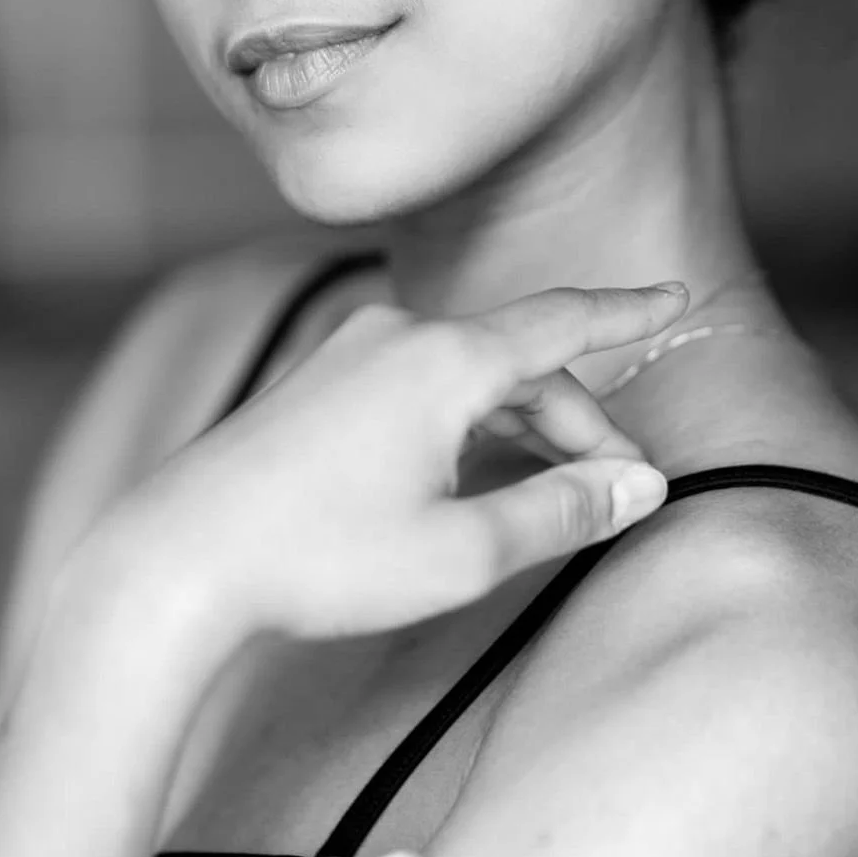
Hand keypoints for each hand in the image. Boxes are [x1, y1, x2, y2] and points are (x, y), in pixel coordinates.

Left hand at [108, 280, 686, 640]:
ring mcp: (352, 352)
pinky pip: (421, 384)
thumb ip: (563, 511)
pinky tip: (472, 480)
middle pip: (521, 363)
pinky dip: (466, 422)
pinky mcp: (320, 380)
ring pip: (469, 376)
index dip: (629, 311)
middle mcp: (398, 334)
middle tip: (616, 494)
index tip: (678, 295)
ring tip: (551, 498)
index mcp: (444, 359)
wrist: (179, 559)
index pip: (564, 322)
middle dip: (578, 422)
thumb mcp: (462, 552)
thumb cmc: (322, 561)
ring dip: (522, 426)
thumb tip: (642, 485)